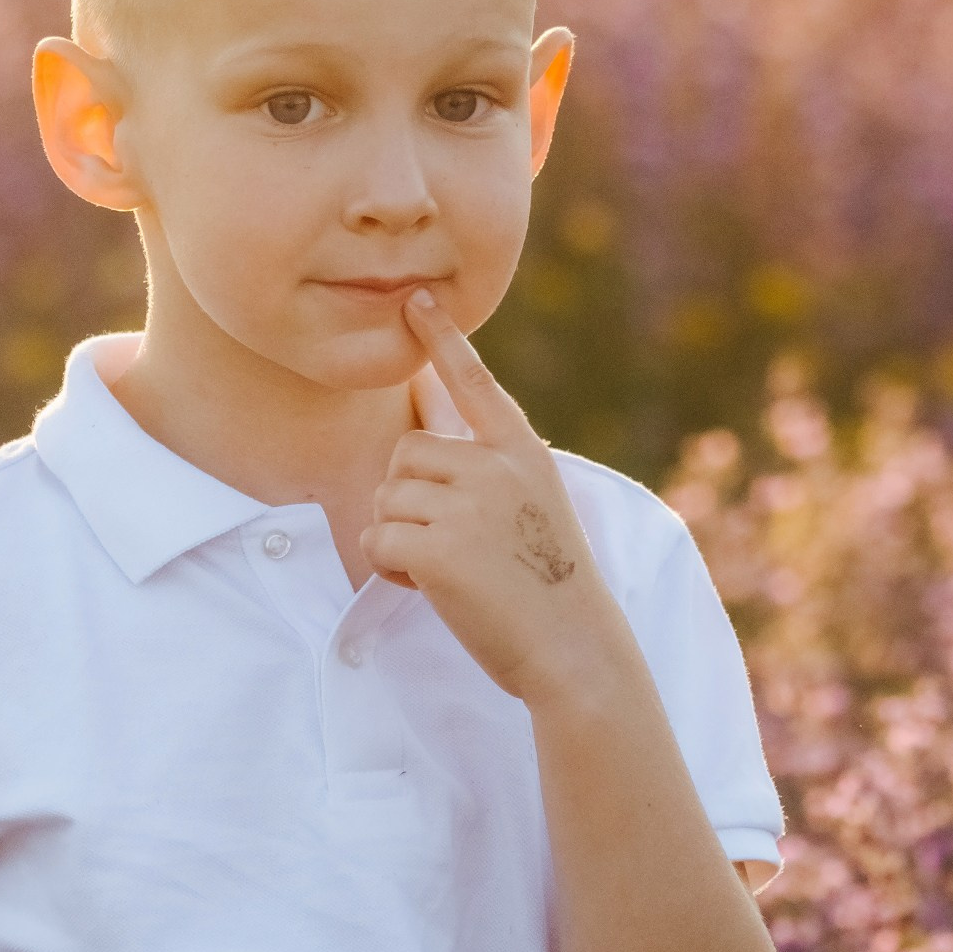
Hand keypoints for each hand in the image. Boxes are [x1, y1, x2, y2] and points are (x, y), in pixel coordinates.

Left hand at [360, 290, 618, 705]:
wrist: (574, 650)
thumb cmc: (550, 589)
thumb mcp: (536, 509)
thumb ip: (490, 471)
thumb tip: (425, 443)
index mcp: (523, 454)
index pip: (475, 384)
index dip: (443, 340)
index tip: (416, 302)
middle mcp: (496, 467)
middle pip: (406, 453)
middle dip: (409, 500)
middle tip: (453, 546)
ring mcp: (468, 504)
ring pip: (386, 497)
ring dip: (399, 536)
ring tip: (451, 570)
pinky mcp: (437, 547)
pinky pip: (377, 538)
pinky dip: (391, 568)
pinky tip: (432, 588)